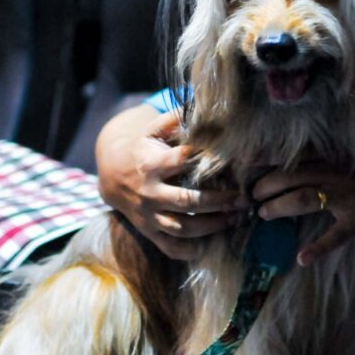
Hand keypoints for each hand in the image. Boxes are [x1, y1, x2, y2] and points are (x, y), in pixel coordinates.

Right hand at [96, 108, 245, 259]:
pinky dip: (190, 251)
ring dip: (212, 226)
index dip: (206, 160)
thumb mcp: (152, 130)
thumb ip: (174, 119)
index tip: (233, 160)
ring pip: (182, 227)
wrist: (110, 175)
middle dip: (218, 201)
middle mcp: (150, 192)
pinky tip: (211, 245)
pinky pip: (170, 247)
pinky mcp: (149, 231)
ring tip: (236, 219)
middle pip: (187, 201)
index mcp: (152, 164)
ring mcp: (149, 215)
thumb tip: (200, 103)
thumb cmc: (141, 148)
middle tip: (243, 199)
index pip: (181, 162)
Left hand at [252, 149, 354, 265]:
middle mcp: (341, 172)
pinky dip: (319, 247)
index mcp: (339, 156)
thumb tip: (308, 149)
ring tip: (263, 214)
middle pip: (294, 176)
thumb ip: (338, 152)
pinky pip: (337, 235)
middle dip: (267, 185)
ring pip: (306, 199)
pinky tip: (302, 258)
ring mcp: (351, 196)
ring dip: (280, 207)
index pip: (297, 155)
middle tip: (250, 196)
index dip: (270, 160)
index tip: (248, 164)